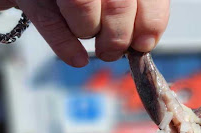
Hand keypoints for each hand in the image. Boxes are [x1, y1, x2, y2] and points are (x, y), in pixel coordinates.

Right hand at [0, 0, 169, 66]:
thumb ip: (136, 8)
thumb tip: (145, 42)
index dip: (149, 24)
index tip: (143, 43)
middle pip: (118, 5)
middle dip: (118, 39)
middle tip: (112, 51)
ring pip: (82, 5)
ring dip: (89, 32)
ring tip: (88, 33)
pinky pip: (51, 22)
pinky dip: (66, 46)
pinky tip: (78, 58)